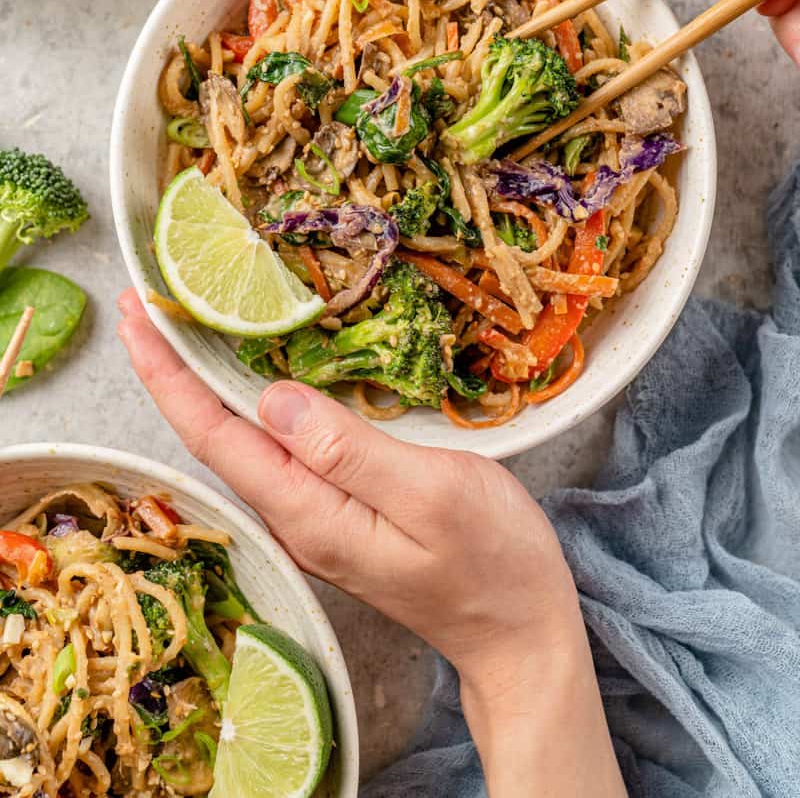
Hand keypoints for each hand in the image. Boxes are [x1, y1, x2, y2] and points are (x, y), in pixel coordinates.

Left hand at [117, 290, 625, 796]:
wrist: (520, 633)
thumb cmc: (492, 560)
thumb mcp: (431, 492)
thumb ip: (348, 450)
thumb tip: (273, 401)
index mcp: (309, 511)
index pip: (215, 435)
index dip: (169, 376)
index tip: (139, 319)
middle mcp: (296, 518)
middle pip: (215, 437)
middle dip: (174, 371)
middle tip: (147, 306)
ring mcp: (317, 520)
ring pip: (243, 444)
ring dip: (206, 386)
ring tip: (186, 329)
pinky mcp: (339, 515)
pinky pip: (279, 452)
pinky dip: (251, 406)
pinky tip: (256, 379)